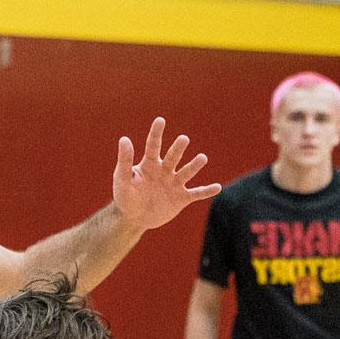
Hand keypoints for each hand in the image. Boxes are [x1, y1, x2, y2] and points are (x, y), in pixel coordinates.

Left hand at [112, 118, 219, 232]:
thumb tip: (124, 139)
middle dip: (178, 148)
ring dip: (194, 165)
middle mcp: (164, 170)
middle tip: (183, 139)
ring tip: (202, 158)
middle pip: (173, 156)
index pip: (153, 145)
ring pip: (186, 172)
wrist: (134, 218)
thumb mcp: (122, 179)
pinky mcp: (181, 198)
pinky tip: (218, 187)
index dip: (156, 133)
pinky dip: (206, 191)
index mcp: (149, 164)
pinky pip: (196, 193)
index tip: (160, 120)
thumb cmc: (125, 197)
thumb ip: (124, 161)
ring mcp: (174, 184)